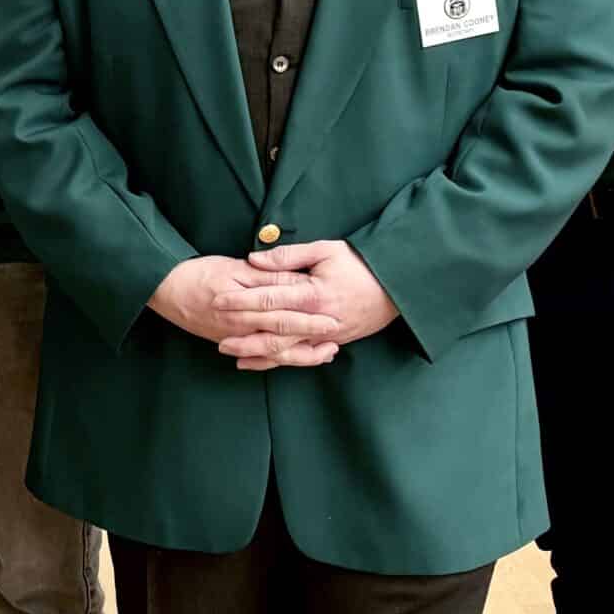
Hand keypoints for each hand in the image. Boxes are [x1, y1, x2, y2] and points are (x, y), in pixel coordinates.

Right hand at [149, 255, 338, 369]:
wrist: (164, 289)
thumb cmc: (200, 272)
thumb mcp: (234, 267)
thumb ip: (266, 277)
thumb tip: (295, 281)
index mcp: (246, 304)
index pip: (285, 311)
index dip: (311, 315)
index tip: (334, 316)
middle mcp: (242, 326)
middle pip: (284, 335)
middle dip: (313, 338)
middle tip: (337, 337)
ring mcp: (236, 339)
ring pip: (274, 352)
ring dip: (301, 355)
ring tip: (325, 353)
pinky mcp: (228, 343)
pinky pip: (257, 358)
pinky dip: (277, 361)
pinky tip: (292, 359)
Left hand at [221, 239, 399, 366]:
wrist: (398, 288)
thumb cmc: (360, 264)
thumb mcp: (326, 250)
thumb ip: (289, 256)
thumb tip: (255, 259)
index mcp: (312, 293)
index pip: (269, 297)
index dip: (242, 299)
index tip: (219, 299)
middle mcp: (317, 318)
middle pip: (272, 329)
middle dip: (242, 332)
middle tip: (215, 334)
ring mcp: (324, 335)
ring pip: (285, 349)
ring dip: (256, 352)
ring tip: (230, 352)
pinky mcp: (331, 342)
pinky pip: (300, 356)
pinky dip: (278, 361)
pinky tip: (258, 363)